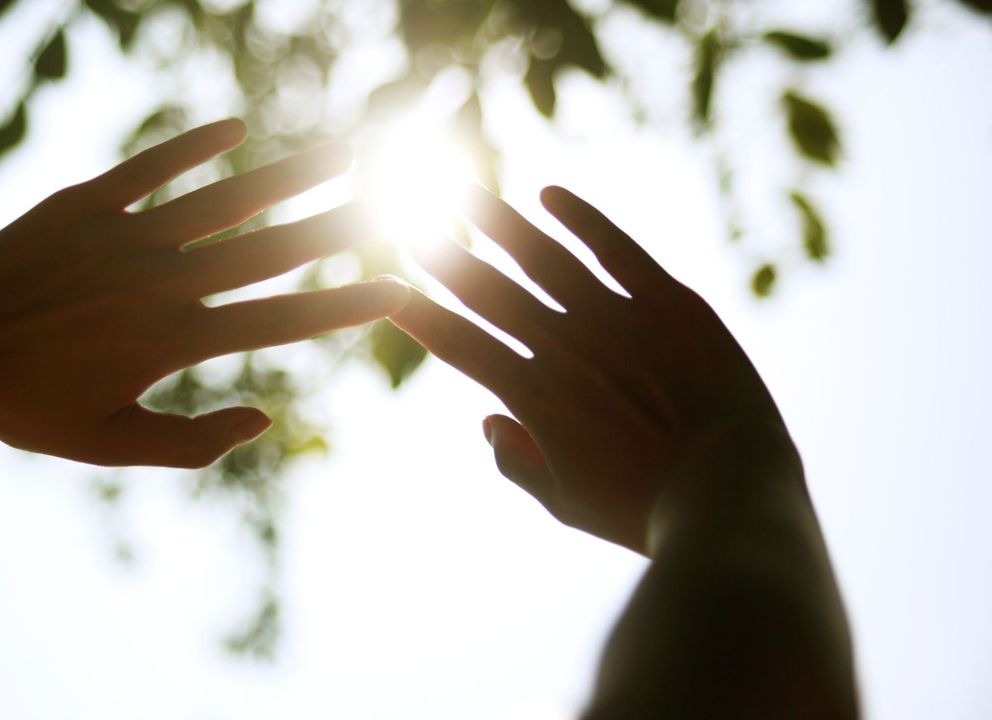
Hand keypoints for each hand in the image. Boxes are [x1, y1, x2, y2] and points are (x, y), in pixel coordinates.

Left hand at [0, 119, 407, 466]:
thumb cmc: (28, 407)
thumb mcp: (112, 445)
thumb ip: (195, 441)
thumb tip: (267, 418)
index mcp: (176, 341)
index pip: (282, 320)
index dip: (346, 305)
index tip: (399, 289)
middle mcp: (163, 282)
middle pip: (269, 248)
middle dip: (338, 226)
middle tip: (391, 203)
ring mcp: (126, 237)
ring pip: (224, 199)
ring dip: (287, 176)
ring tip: (339, 154)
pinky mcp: (85, 204)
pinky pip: (151, 167)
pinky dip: (193, 146)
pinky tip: (236, 127)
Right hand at [389, 184, 795, 553]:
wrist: (729, 492)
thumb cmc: (643, 511)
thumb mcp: (565, 504)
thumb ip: (515, 462)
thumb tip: (487, 421)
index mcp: (533, 395)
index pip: (459, 344)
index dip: (419, 317)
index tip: (389, 294)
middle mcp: (564, 345)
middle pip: (488, 291)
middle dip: (443, 257)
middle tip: (408, 224)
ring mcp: (615, 317)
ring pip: (542, 256)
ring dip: (496, 222)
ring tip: (461, 192)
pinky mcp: (667, 301)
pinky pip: (615, 248)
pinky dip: (580, 219)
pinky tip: (548, 195)